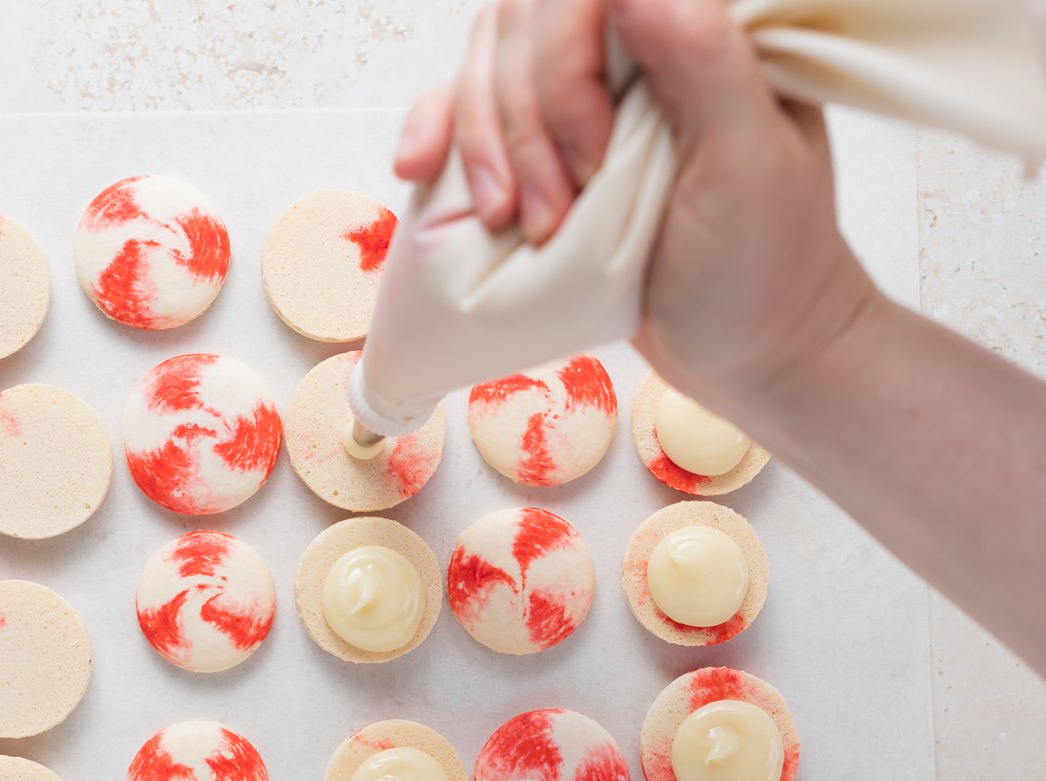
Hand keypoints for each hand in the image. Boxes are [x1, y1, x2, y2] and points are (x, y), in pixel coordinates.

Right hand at [394, 0, 880, 415]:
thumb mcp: (749, 161)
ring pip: (487, 60)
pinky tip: (417, 170)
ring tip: (513, 223)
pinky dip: (432, 134)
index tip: (592, 157)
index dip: (565, 59)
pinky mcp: (540, 141)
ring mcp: (583, 89)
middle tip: (555, 213)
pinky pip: (460, 107)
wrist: (745, 348)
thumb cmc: (763, 261)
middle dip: (523, 121)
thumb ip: (702, 58)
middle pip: (526, 20)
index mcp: (699, 25)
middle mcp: (636, 40)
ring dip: (481, 144)